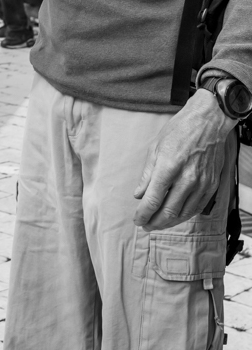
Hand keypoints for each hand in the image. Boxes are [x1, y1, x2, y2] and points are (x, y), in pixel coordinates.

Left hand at [133, 89, 234, 229]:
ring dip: (169, 222)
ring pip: (184, 213)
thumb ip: (147, 175)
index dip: (143, 213)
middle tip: (145, 225)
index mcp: (168, 167)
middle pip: (169, 211)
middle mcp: (187, 178)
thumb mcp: (154, 148)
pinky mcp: (212, 185)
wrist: (207, 124)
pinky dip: (185, 215)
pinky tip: (175, 216)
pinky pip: (197, 207)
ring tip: (157, 224)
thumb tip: (139, 194)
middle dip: (155, 222)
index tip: (137, 219)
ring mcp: (202, 184)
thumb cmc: (178, 131)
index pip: (154, 200)